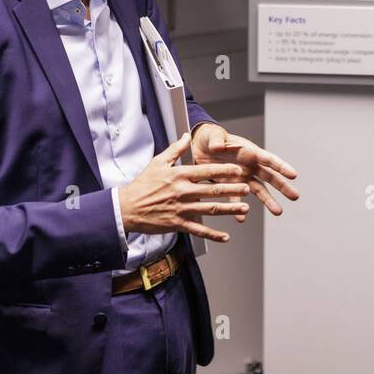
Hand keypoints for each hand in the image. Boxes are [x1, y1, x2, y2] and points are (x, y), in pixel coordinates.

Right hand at [118, 133, 251, 242]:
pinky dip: (213, 235)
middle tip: (247, 188)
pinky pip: (199, 230)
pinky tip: (225, 237)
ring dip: (229, 209)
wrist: (127, 208)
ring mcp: (181, 209)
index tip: (238, 169)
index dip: (224, 170)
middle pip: (213, 190)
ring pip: (210, 209)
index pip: (206, 171)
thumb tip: (187, 135)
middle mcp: (182, 192)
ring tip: (244, 209)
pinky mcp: (178, 224)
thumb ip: (175, 149)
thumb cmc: (143, 185)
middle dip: (233, 189)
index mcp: (179, 175)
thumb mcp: (158, 162)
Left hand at [191, 123, 299, 220]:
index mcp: (248, 151)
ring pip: (258, 190)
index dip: (281, 167)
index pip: (268, 159)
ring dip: (268, 201)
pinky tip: (241, 218)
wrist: (198, 147)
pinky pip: (236, 198)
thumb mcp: (212, 136)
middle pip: (270, 176)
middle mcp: (249, 165)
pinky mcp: (229, 185)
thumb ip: (216, 141)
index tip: (293, 175)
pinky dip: (238, 208)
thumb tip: (218, 146)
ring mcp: (241, 177)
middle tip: (295, 196)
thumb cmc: (209, 137)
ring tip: (278, 212)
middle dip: (282, 186)